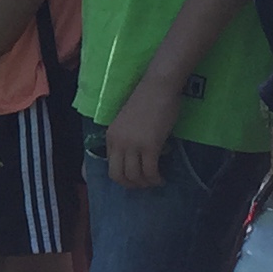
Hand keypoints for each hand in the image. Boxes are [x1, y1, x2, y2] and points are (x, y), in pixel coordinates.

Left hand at [106, 70, 183, 189]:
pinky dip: (156, 179)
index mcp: (110, 136)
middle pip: (118, 176)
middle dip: (131, 185)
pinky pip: (150, 171)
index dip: (123, 177)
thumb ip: (128, 138)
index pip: (111, 166)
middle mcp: (118, 143)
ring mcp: (133, 145)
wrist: (158, 86)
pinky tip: (162, 178)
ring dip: (145, 183)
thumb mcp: (128, 122)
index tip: (136, 178)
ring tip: (156, 181)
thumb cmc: (147, 100)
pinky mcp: (150, 146)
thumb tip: (137, 156)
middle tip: (144, 184)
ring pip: (135, 176)